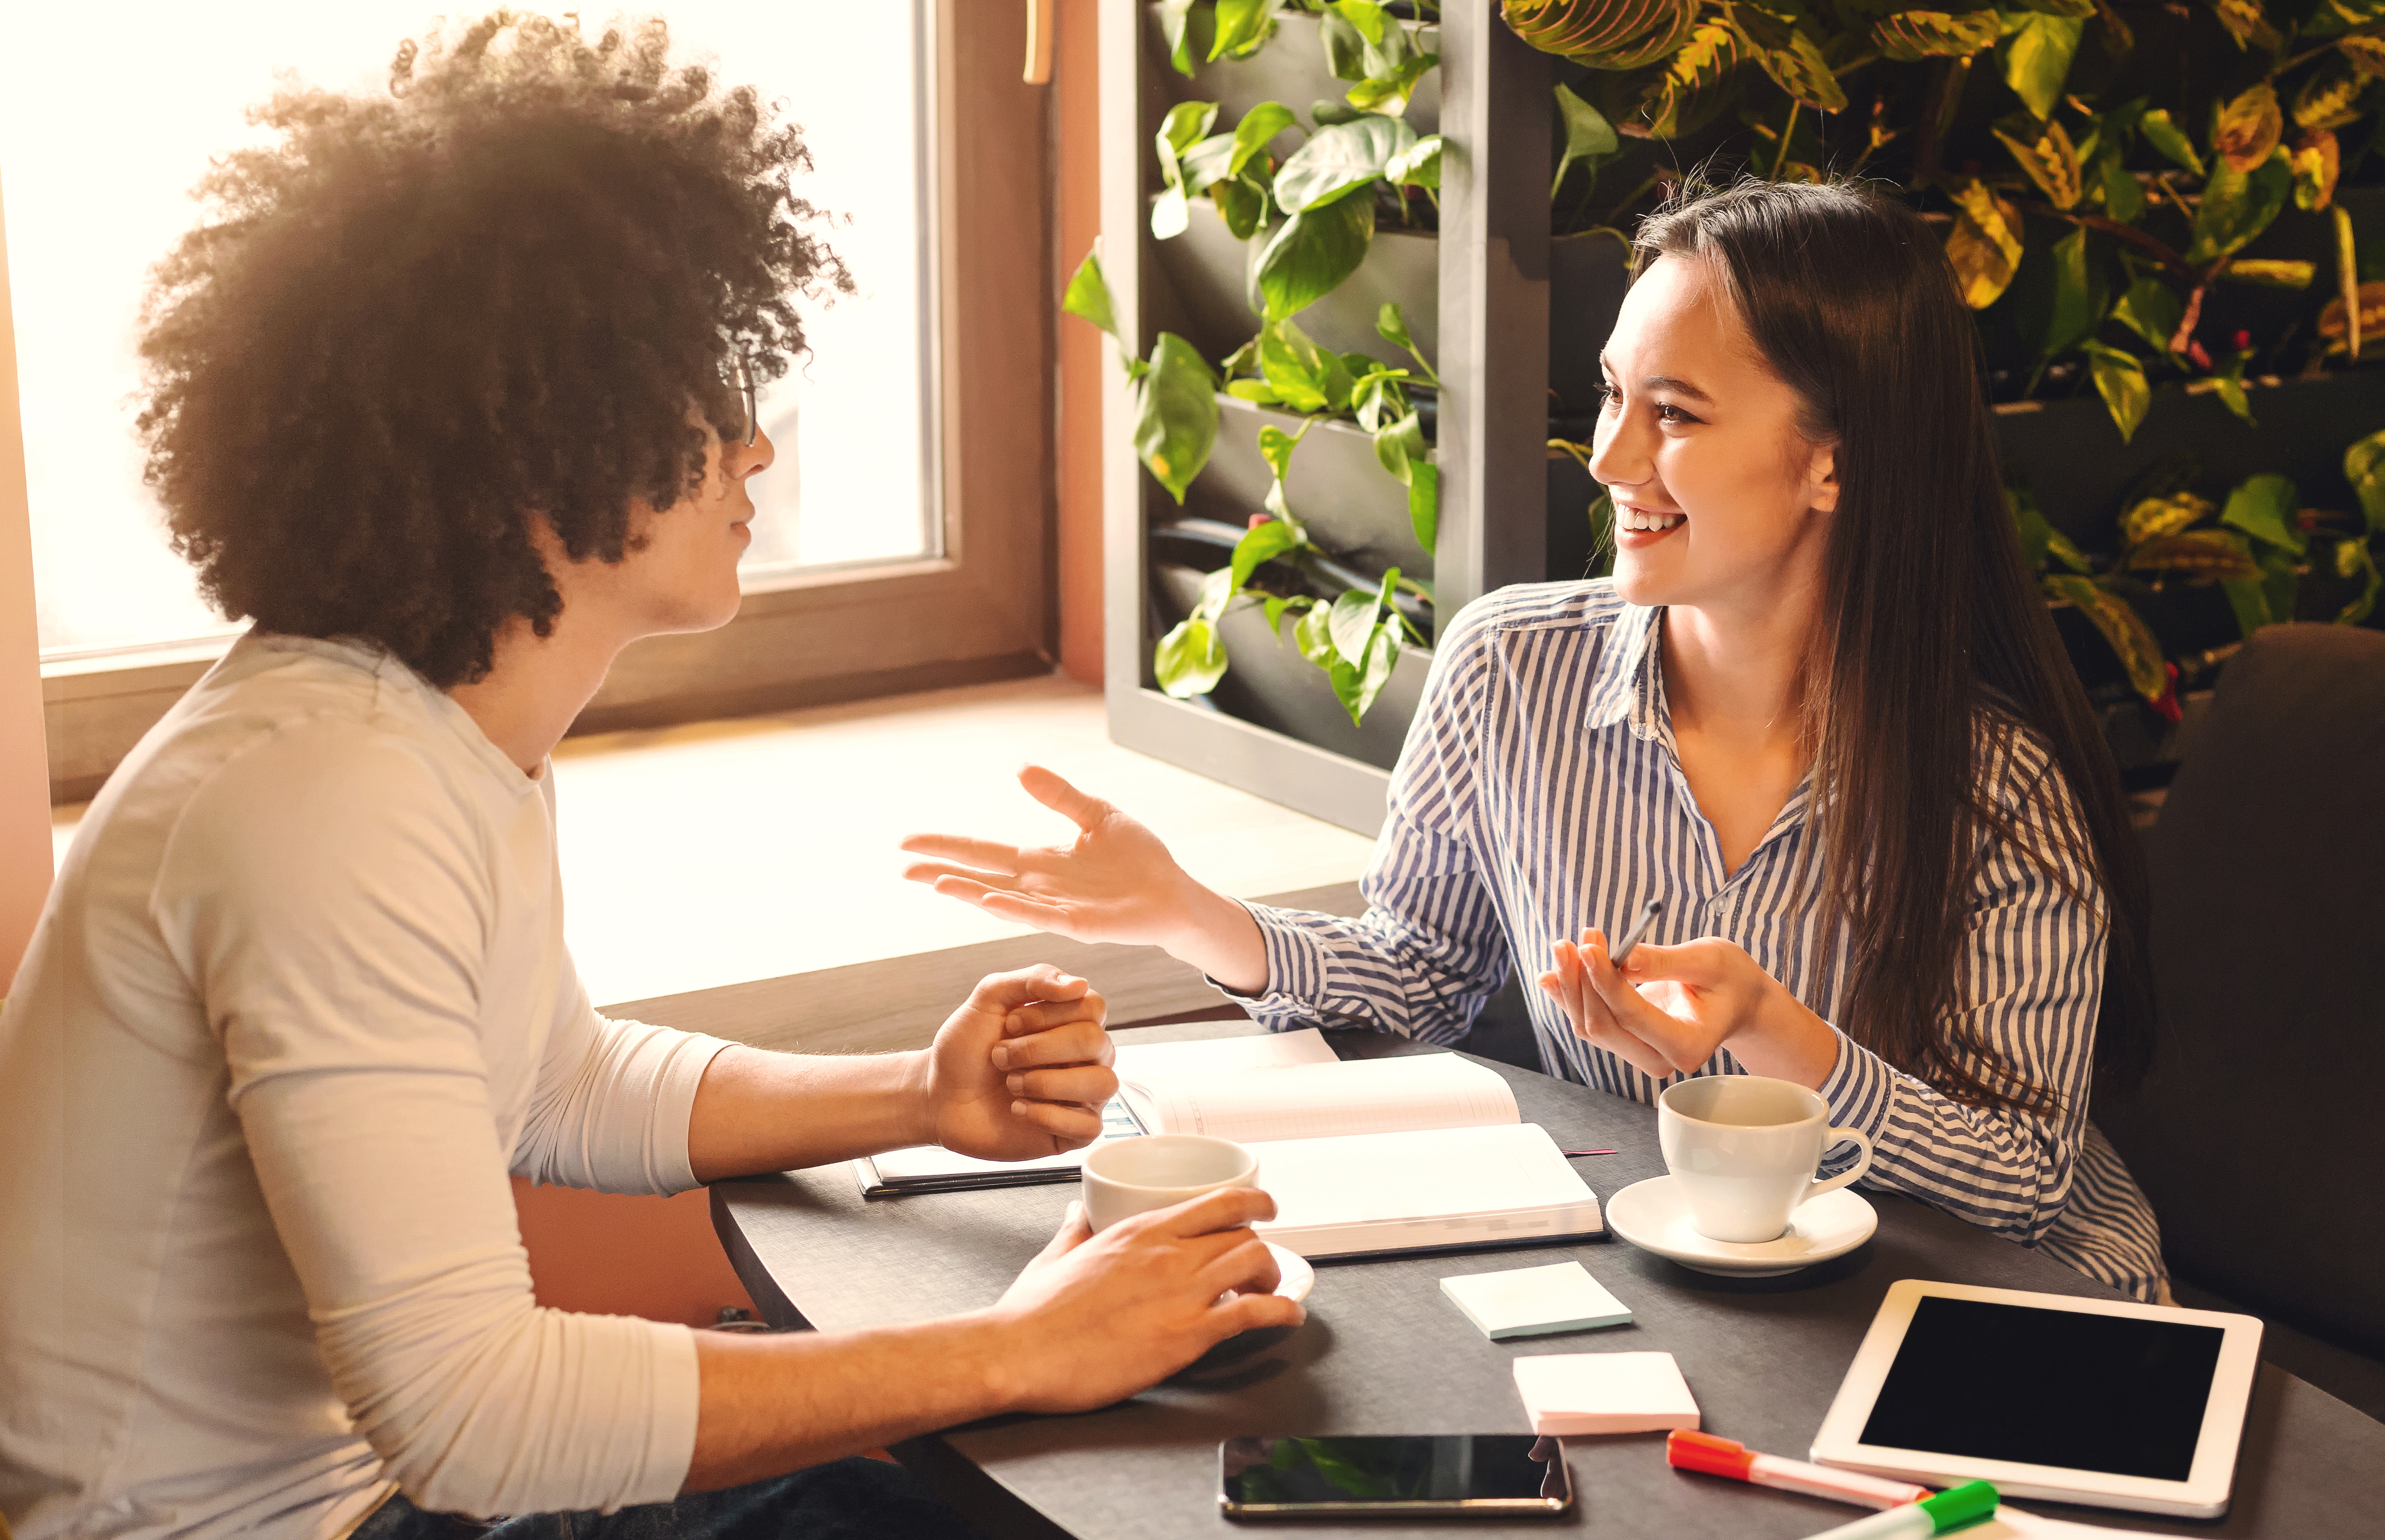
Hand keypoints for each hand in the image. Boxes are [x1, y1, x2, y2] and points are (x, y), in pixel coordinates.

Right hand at [901, 766, 1271, 991]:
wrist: (1173, 892)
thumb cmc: (1138, 858)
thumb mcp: (1096, 814)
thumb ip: (1059, 795)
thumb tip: (1020, 768)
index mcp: (1040, 862)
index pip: (982, 852)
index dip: (947, 846)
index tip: (909, 841)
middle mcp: (1038, 887)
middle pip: (980, 876)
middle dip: (941, 871)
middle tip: (902, 867)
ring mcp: (1055, 909)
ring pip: (1001, 899)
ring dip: (968, 891)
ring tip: (932, 881)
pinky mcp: (1078, 925)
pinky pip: (1039, 916)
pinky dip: (1012, 909)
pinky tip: (987, 900)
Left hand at [923, 965, 1116, 1161]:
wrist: (939, 1095)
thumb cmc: (967, 1048)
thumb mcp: (989, 998)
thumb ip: (1032, 979)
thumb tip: (1078, 985)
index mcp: (1072, 1021)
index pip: (1093, 1006)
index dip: (1049, 1014)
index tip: (1012, 1023)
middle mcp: (1085, 1057)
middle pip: (1096, 1042)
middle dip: (1038, 1049)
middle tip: (1001, 1056)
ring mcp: (1081, 1095)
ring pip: (1103, 1084)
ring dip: (1046, 1083)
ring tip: (1012, 1085)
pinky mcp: (1072, 1133)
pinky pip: (1090, 1126)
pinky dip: (1047, 1116)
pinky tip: (1019, 1110)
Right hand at [990, 1190, 1301, 1412]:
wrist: (1021, 1351)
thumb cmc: (1033, 1312)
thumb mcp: (1055, 1255)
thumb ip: (1075, 1229)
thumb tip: (1077, 1211)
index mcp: (1139, 1231)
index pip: (1217, 1201)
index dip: (1253, 1202)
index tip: (1264, 1208)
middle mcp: (1167, 1254)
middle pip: (1243, 1234)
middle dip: (1261, 1247)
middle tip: (1261, 1264)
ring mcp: (1180, 1293)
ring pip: (1256, 1262)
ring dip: (1273, 1276)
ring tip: (1270, 1291)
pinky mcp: (1186, 1335)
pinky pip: (1252, 1314)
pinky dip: (1280, 1312)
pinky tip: (1287, 1317)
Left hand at [1537, 929, 1837, 1087]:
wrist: (1735, 999)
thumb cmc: (1728, 979)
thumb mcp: (1708, 960)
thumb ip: (1665, 962)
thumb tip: (1623, 957)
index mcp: (1688, 1046)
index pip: (1633, 1015)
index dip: (1605, 981)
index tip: (1588, 946)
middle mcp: (1660, 1060)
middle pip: (1605, 1026)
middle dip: (1583, 982)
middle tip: (1574, 940)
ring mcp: (1639, 1054)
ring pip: (1591, 1025)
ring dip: (1572, 986)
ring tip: (1564, 946)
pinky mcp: (1625, 1042)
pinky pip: (1589, 1022)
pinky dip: (1570, 996)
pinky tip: (1552, 974)